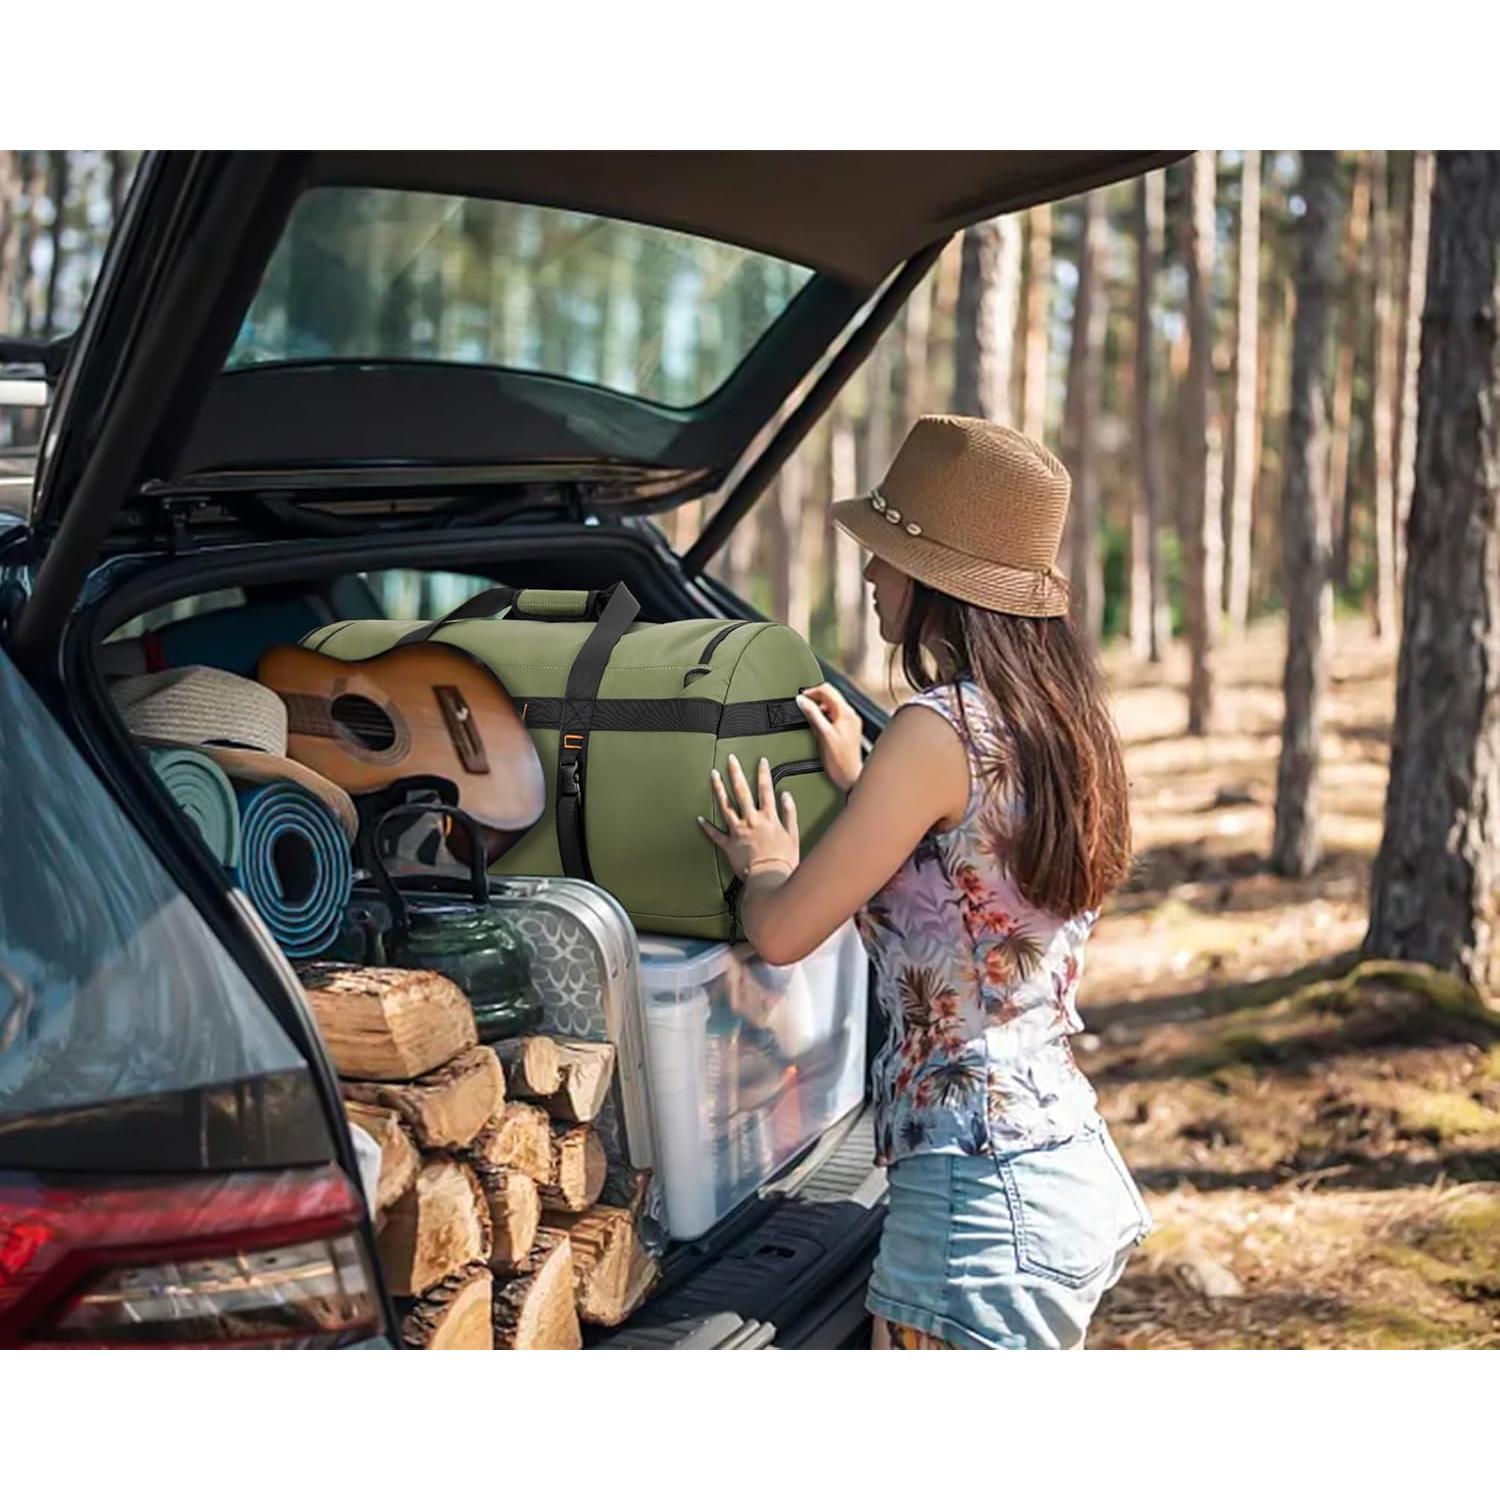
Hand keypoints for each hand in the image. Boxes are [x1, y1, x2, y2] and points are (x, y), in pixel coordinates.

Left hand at [697, 754, 799, 881]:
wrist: (769, 878)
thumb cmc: (783, 860)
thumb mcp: (793, 835)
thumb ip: (789, 813)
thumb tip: (786, 795)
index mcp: (768, 817)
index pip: (765, 789)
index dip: (763, 773)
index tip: (760, 761)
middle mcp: (751, 820)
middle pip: (742, 792)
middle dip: (736, 773)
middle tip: (730, 759)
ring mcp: (738, 831)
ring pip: (725, 806)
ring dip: (718, 789)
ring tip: (713, 775)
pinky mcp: (729, 845)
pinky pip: (715, 834)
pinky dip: (707, 827)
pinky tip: (699, 818)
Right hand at [796, 683, 863, 791]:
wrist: (850, 776)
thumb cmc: (839, 761)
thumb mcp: (822, 734)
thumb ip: (812, 714)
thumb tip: (802, 700)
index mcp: (845, 712)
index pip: (828, 690)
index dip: (811, 691)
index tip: (801, 698)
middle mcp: (851, 715)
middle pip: (831, 695)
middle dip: (815, 697)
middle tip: (803, 705)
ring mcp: (851, 722)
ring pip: (833, 704)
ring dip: (820, 706)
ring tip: (809, 715)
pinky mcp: (849, 729)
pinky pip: (836, 714)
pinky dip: (825, 714)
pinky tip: (819, 724)